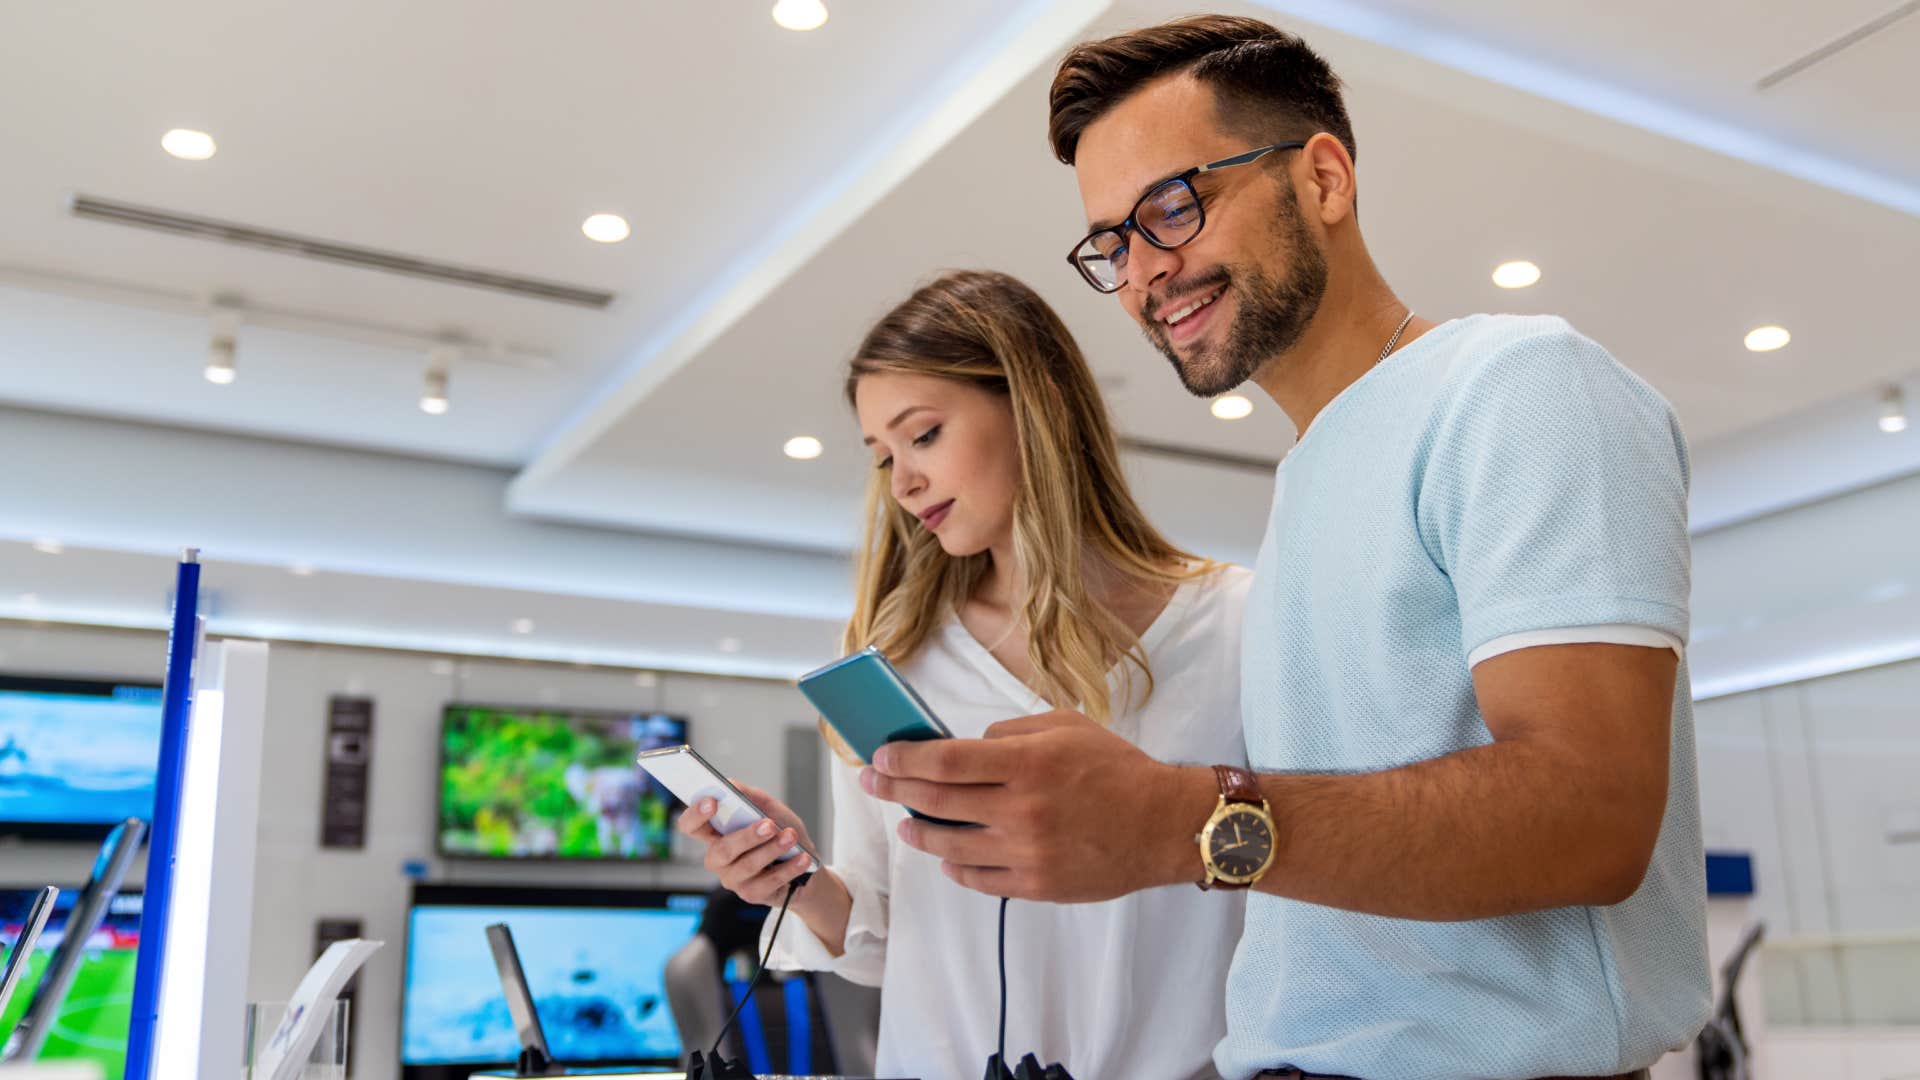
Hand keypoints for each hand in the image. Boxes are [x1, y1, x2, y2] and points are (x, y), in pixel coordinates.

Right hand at [675, 782, 819, 906]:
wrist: (805, 864)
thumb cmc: (781, 831)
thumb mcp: (769, 808)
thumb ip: (750, 796)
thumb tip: (731, 783)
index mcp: (715, 834)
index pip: (691, 826)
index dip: (695, 814)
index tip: (712, 801)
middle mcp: (718, 859)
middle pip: (722, 850)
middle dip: (747, 836)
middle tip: (769, 825)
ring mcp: (734, 879)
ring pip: (747, 866)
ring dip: (772, 849)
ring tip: (791, 836)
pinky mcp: (752, 895)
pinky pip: (769, 882)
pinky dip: (789, 868)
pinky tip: (802, 857)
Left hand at [860, 710, 1213, 901]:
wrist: (1164, 825)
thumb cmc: (1117, 769)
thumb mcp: (1066, 727)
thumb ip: (1010, 733)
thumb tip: (964, 747)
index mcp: (1028, 764)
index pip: (944, 762)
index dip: (903, 759)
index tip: (881, 756)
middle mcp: (1021, 810)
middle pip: (936, 802)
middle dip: (894, 790)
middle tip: (873, 782)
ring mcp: (1026, 853)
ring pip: (948, 847)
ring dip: (918, 833)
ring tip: (906, 823)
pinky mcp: (1036, 886)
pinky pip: (977, 879)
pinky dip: (954, 866)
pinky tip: (947, 855)